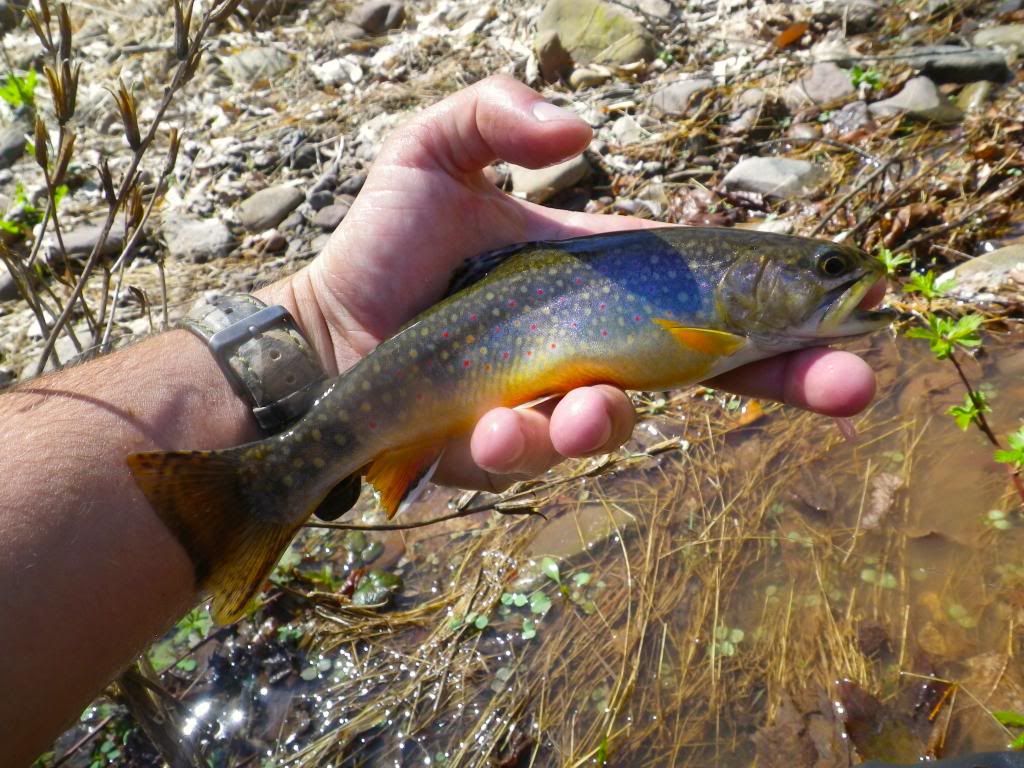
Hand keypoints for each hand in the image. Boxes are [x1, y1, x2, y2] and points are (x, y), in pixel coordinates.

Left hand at [269, 75, 876, 491]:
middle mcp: (592, 345)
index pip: (708, 292)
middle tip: (850, 387)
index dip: (781, 306)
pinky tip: (496, 427)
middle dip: (783, 381)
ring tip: (574, 409)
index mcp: (601, 276)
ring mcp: (551, 402)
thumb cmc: (384, 240)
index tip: (853, 314)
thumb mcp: (433, 150)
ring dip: (605, 420)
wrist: (324, 328)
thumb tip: (584, 127)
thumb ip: (497, 112)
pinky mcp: (502, 452)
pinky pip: (532, 458)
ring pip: (613, 424)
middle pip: (707, 371)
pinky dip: (522, 444)